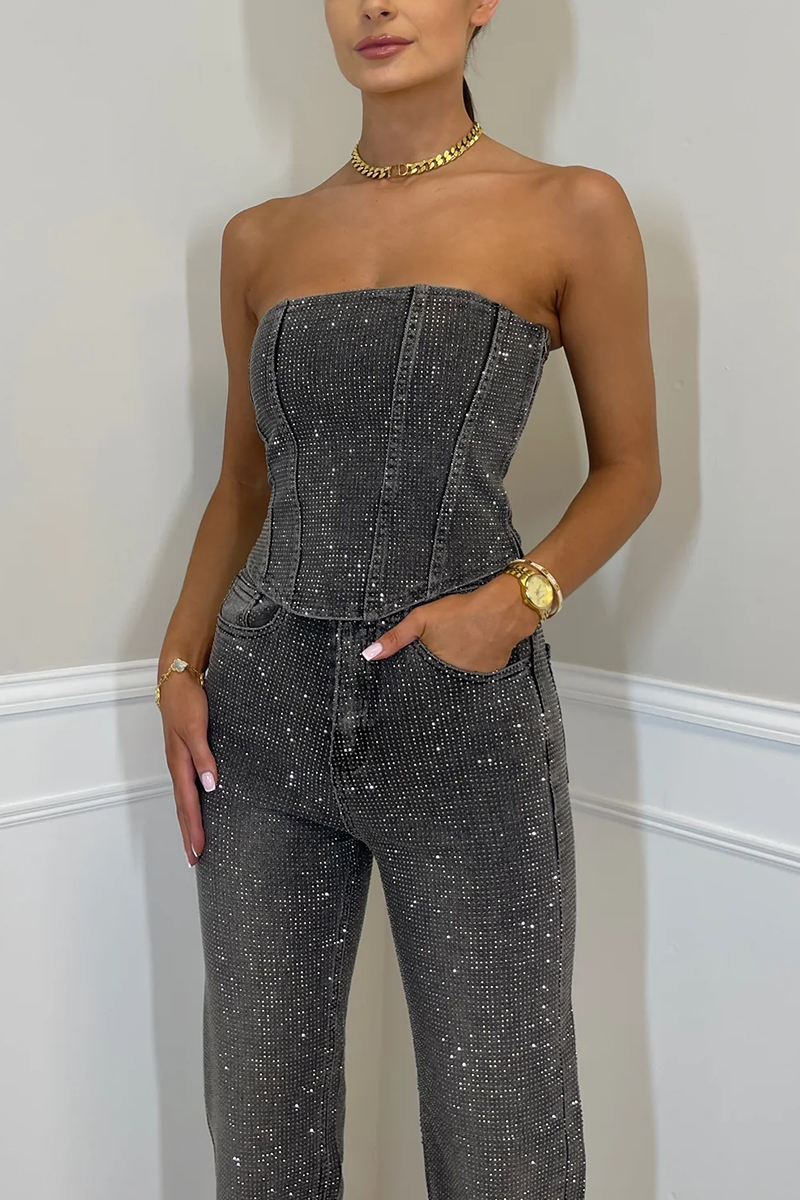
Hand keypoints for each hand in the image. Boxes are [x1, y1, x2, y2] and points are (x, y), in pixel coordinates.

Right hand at [158, 670, 216, 866]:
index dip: (194, 829)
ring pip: (184, 799)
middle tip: (193, 860)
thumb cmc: (186, 700)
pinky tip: (198, 808)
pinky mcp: (187, 753)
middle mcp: (179, 766)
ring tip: (193, 844)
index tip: (198, 852)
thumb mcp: (196, 727)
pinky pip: (187, 786)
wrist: (178, 678)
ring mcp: (181, 760)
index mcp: (180, 763)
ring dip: (188, 822)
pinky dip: (191, 803)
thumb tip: (211, 785)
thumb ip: (203, 756)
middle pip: (182, 808)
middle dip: (188, 834)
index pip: (188, 804)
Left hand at [362, 573, 540, 671]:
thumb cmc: (463, 611)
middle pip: (438, 680)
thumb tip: (370, 655)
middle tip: (442, 650)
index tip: (413, 674)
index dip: (415, 678)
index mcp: (435, 668)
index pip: (419, 683)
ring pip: (458, 676)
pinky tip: (475, 648)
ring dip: (456, 666)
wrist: (504, 609)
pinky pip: (477, 673)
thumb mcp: (422, 618)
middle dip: (436, 670)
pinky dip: (474, 663)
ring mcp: (474, 677)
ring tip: (460, 646)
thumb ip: (396, 637)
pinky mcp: (491, 672)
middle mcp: (454, 678)